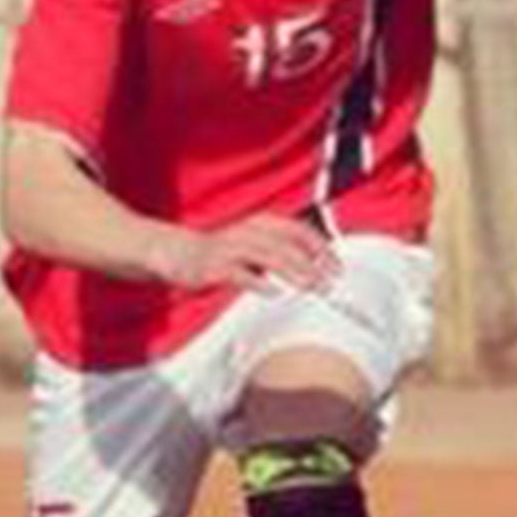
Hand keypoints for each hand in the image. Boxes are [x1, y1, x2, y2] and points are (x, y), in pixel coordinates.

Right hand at [150, 213, 338, 293]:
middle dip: (313, 263)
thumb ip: (282, 252)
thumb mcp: (256, 246)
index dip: (321, 247)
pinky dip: (258, 282)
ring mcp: (233, 247)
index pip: (299, 231)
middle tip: (330, 282)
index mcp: (262, 223)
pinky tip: (273, 292)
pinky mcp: (217, 265)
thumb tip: (316, 268)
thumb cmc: (223, 252)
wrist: (179, 253)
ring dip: (293, 271)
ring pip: (269, 256)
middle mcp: (250, 231)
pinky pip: (241, 273)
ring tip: (311, 286)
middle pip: (289, 244)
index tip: (337, 267)